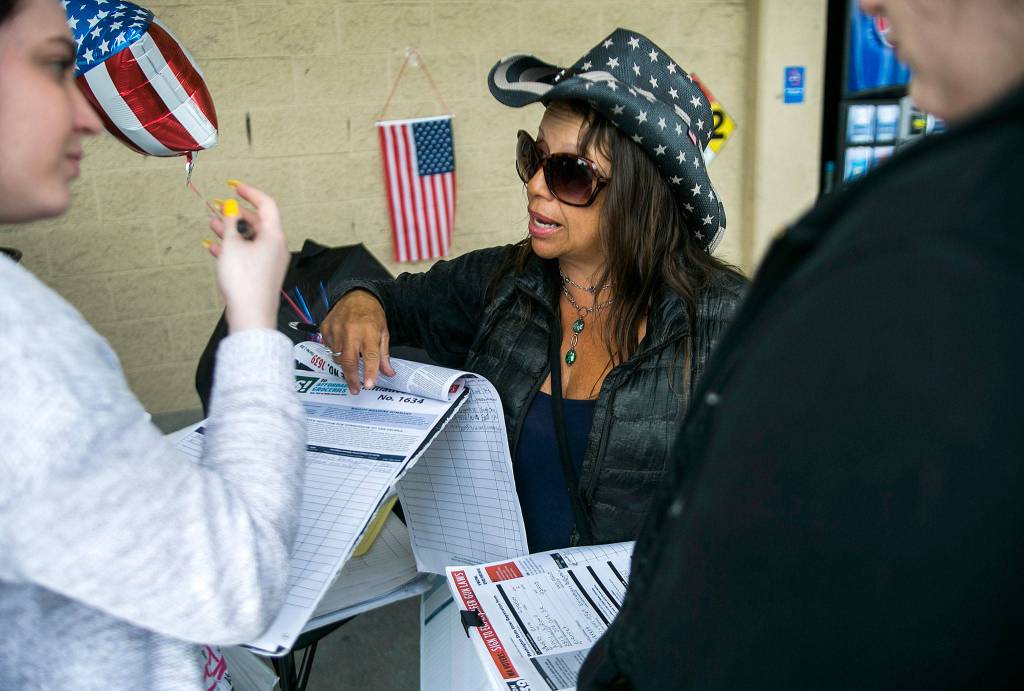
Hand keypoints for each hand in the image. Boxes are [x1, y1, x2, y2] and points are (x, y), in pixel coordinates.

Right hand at [205, 183, 289, 333]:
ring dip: (231, 230)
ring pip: (250, 239)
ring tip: (211, 224)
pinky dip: (233, 247)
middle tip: (217, 207)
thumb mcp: (232, 245)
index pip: (266, 204)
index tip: (234, 186)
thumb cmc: (245, 282)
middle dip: (235, 214)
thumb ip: (230, 223)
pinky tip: (215, 247)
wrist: (251, 315)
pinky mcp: (262, 274)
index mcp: (274, 235)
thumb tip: (230, 207)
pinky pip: (247, 254)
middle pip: (257, 222)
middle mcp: (276, 247)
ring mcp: (270, 261)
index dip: (250, 193)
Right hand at [320, 290, 395, 392]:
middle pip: (348, 361)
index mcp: (369, 332)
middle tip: (355, 389)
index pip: (370, 356)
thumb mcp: (383, 332)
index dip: (370, 372)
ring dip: (344, 363)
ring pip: (337, 357)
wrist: (356, 295)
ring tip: (351, 357)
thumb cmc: (371, 314)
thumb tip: (388, 373)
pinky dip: (335, 351)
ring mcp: (336, 329)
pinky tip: (343, 344)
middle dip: (351, 378)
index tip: (369, 385)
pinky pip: (329, 348)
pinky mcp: (325, 328)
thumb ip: (384, 355)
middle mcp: (351, 331)